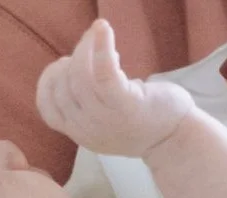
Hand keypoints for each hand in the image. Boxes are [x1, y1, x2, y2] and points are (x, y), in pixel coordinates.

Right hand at [36, 19, 194, 158]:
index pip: (48, 109)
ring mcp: (105, 119)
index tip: (65, 65)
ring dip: (85, 48)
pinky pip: (103, 72)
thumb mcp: (107, 121)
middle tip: (89, 44)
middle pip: (63, 88)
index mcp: (81, 135)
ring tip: (98, 34)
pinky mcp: (125, 105)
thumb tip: (73, 66)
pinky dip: (100, 46)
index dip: (49, 81)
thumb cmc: (145, 123)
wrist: (178, 139)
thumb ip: (87, 105)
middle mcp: (88, 130)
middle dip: (71, 59)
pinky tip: (102, 28)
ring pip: (79, 77)